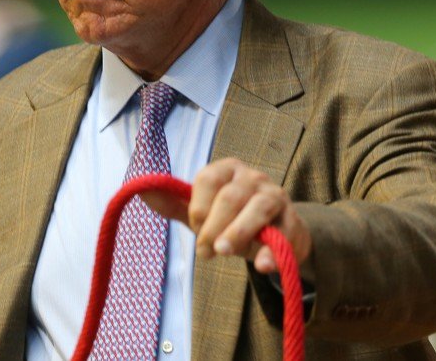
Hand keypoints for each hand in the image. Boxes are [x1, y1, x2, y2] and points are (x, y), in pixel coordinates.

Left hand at [143, 158, 311, 275]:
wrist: (274, 236)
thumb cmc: (230, 219)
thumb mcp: (201, 211)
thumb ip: (173, 203)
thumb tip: (141, 191)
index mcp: (226, 169)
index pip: (207, 179)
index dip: (198, 206)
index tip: (195, 228)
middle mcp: (253, 177)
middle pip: (231, 196)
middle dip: (214, 226)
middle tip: (205, 252)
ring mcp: (276, 197)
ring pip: (259, 208)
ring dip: (239, 232)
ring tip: (224, 252)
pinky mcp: (294, 223)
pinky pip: (284, 235)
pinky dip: (273, 252)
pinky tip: (263, 266)